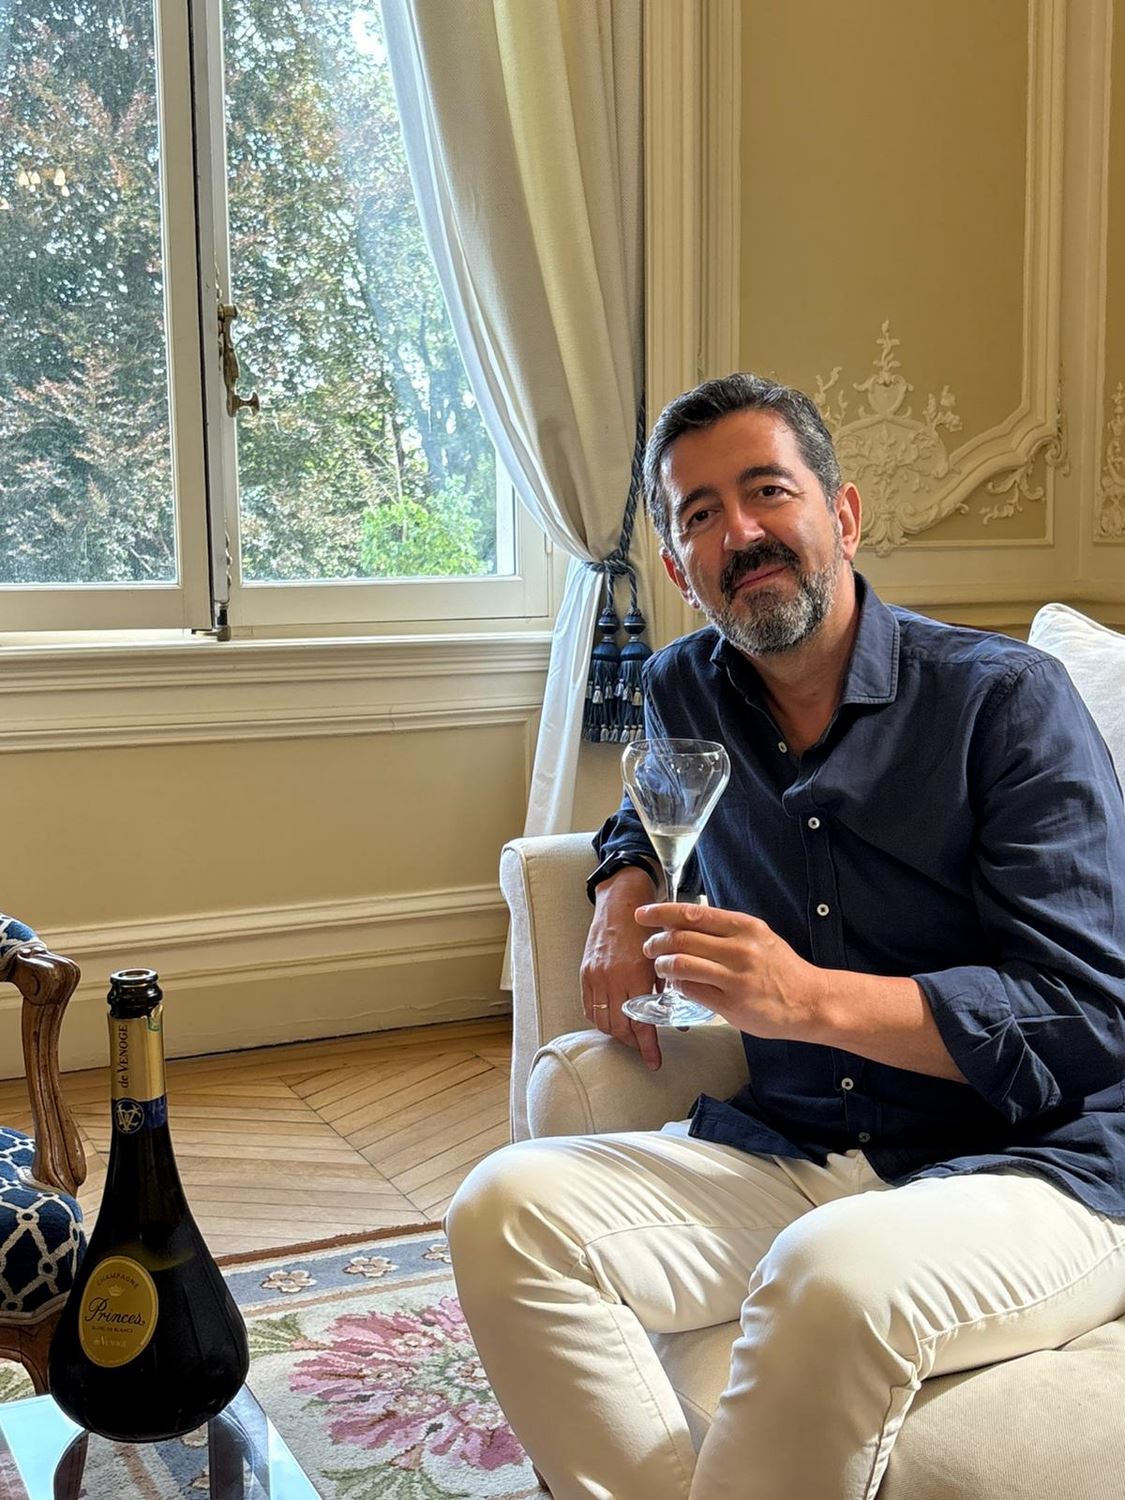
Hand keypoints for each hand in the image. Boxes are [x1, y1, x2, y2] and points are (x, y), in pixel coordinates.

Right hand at [580, 866, 662, 1069]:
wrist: (620, 904)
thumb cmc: (647, 928)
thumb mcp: (662, 959)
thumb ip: (667, 991)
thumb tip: (678, 1021)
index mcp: (634, 976)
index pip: (640, 1024)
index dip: (647, 1047)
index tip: (654, 1062)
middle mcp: (611, 979)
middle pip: (618, 1028)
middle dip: (632, 1043)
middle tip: (644, 1049)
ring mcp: (595, 977)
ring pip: (602, 1021)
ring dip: (616, 1032)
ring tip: (630, 1034)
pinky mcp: (585, 973)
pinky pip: (588, 1008)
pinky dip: (600, 1018)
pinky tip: (612, 1018)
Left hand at [636, 901, 827, 1042]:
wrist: (811, 1001)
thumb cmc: (781, 969)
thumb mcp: (758, 938)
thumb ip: (725, 931)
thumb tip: (683, 924)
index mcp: (745, 927)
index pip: (693, 914)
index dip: (662, 912)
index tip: (643, 914)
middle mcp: (740, 949)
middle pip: (682, 939)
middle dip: (656, 942)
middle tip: (648, 946)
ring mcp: (736, 978)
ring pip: (682, 965)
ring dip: (663, 965)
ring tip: (660, 966)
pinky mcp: (733, 1004)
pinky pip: (692, 990)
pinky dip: (678, 985)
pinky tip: (677, 984)